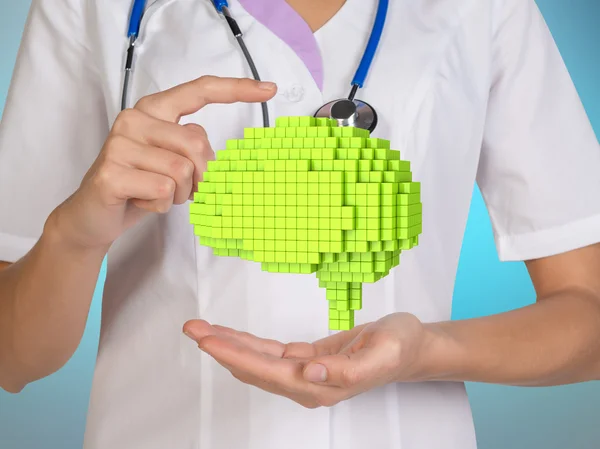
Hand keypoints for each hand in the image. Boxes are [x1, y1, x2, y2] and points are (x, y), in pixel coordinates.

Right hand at [50, 76, 276, 250]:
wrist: (94, 214)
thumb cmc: (140, 185)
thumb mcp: (172, 162)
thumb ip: (193, 149)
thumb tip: (218, 160)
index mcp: (154, 111)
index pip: (198, 91)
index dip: (235, 89)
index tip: (268, 89)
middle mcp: (135, 119)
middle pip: (197, 143)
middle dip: (201, 176)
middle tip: (183, 189)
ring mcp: (120, 144)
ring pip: (182, 171)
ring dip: (178, 194)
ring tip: (156, 193)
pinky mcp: (111, 172)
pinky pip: (162, 190)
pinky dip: (161, 205)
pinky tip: (142, 201)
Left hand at [183, 313, 432, 407]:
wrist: (411, 346)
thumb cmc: (401, 348)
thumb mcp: (383, 354)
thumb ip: (347, 369)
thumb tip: (310, 372)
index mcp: (322, 385)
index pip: (268, 372)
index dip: (236, 355)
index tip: (209, 340)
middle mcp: (308, 383)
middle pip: (255, 368)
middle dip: (222, 347)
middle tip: (193, 329)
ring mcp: (306, 372)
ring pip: (258, 360)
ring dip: (230, 344)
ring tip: (203, 328)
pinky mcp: (307, 360)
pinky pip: (270, 352)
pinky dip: (249, 342)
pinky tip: (233, 335)